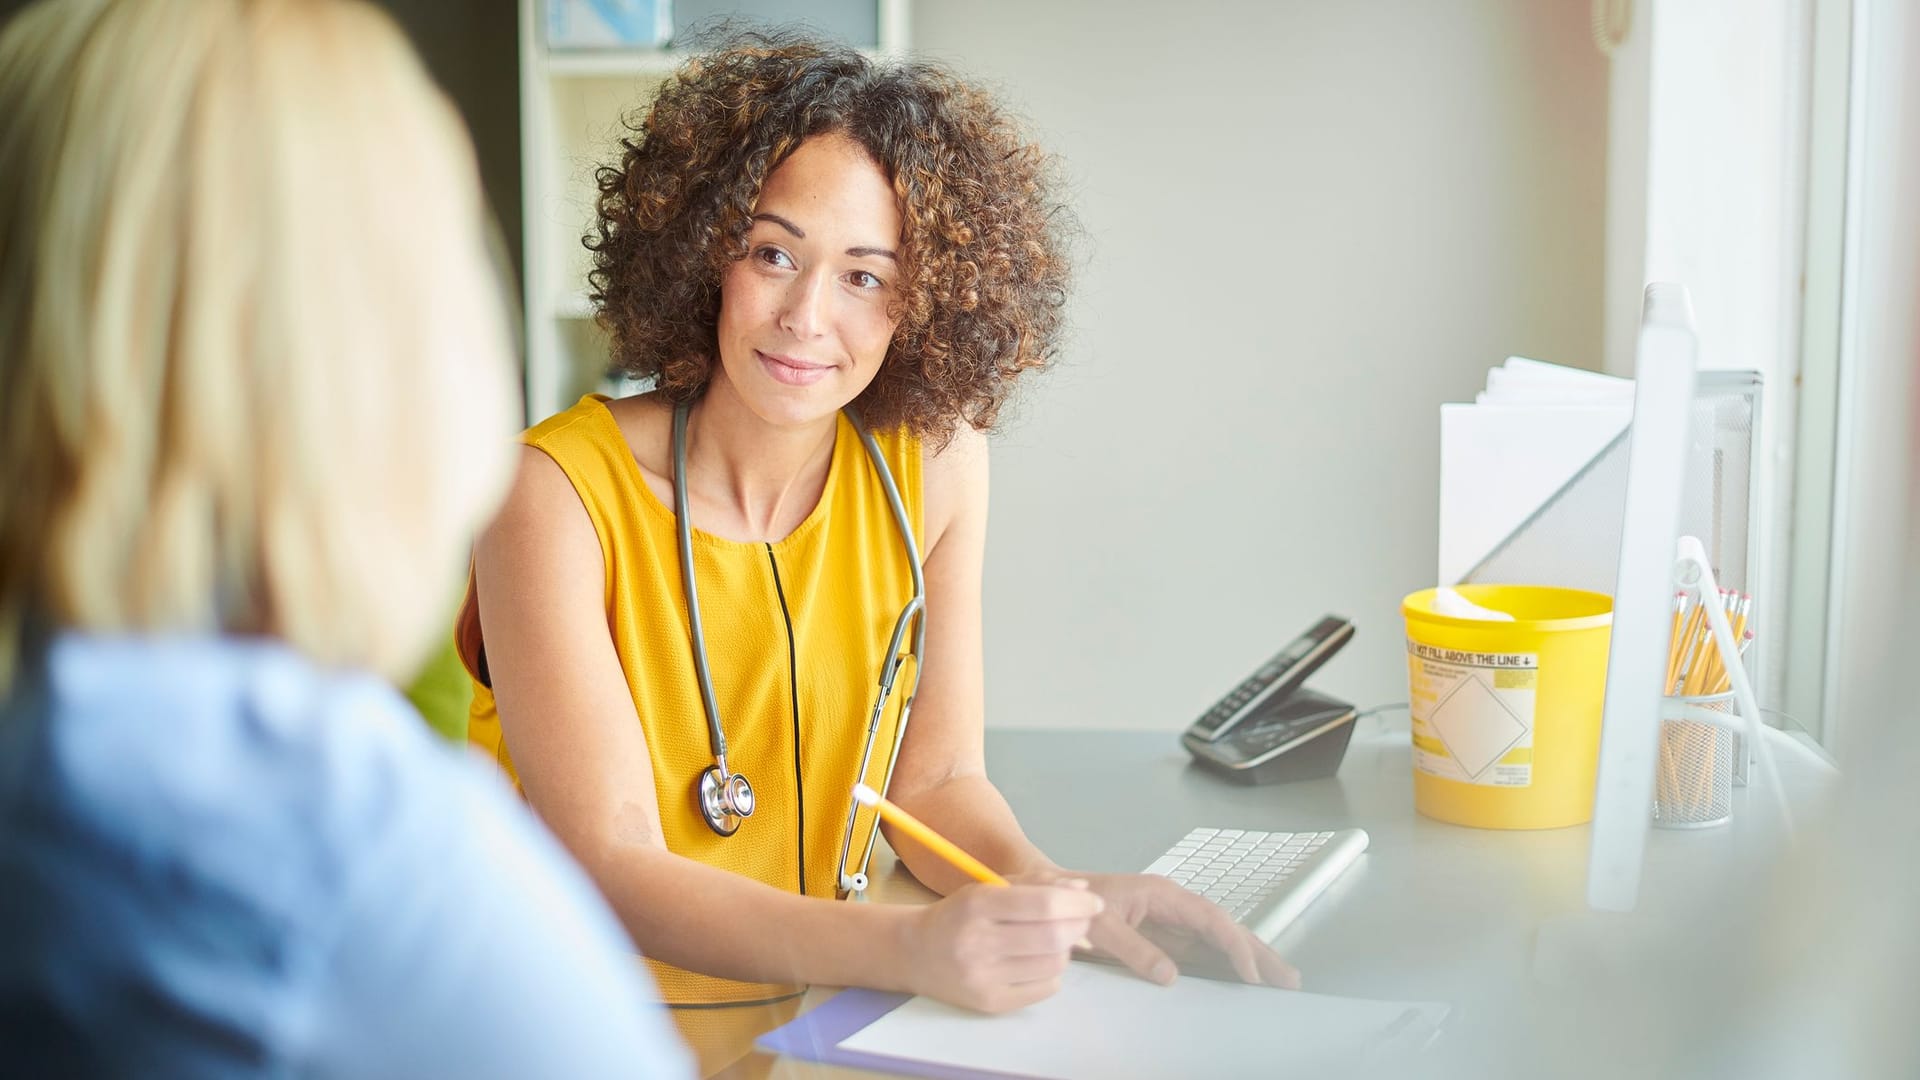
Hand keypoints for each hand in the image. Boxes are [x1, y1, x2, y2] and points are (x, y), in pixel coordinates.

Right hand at [900, 880, 1102, 1013]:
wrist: (915, 953)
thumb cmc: (959, 915)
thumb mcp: (989, 888)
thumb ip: (1037, 884)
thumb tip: (1083, 891)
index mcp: (977, 904)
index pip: (1043, 904)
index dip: (1077, 903)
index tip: (1094, 902)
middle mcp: (977, 943)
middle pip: (1052, 937)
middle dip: (1078, 926)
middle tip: (1081, 920)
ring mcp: (983, 978)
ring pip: (1053, 964)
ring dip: (1065, 949)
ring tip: (1054, 940)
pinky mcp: (990, 1004)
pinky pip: (1044, 989)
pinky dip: (1053, 972)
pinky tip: (1038, 961)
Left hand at [1043, 871, 1301, 988]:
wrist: (1045, 894)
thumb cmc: (1068, 901)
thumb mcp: (1098, 924)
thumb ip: (1133, 948)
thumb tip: (1169, 976)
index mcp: (1162, 895)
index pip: (1211, 920)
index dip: (1234, 946)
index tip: (1250, 973)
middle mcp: (1172, 906)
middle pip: (1226, 929)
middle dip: (1259, 953)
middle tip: (1289, 980)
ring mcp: (1169, 923)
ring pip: (1218, 942)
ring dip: (1248, 961)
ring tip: (1278, 982)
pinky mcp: (1161, 939)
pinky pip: (1200, 954)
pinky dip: (1224, 967)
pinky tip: (1240, 982)